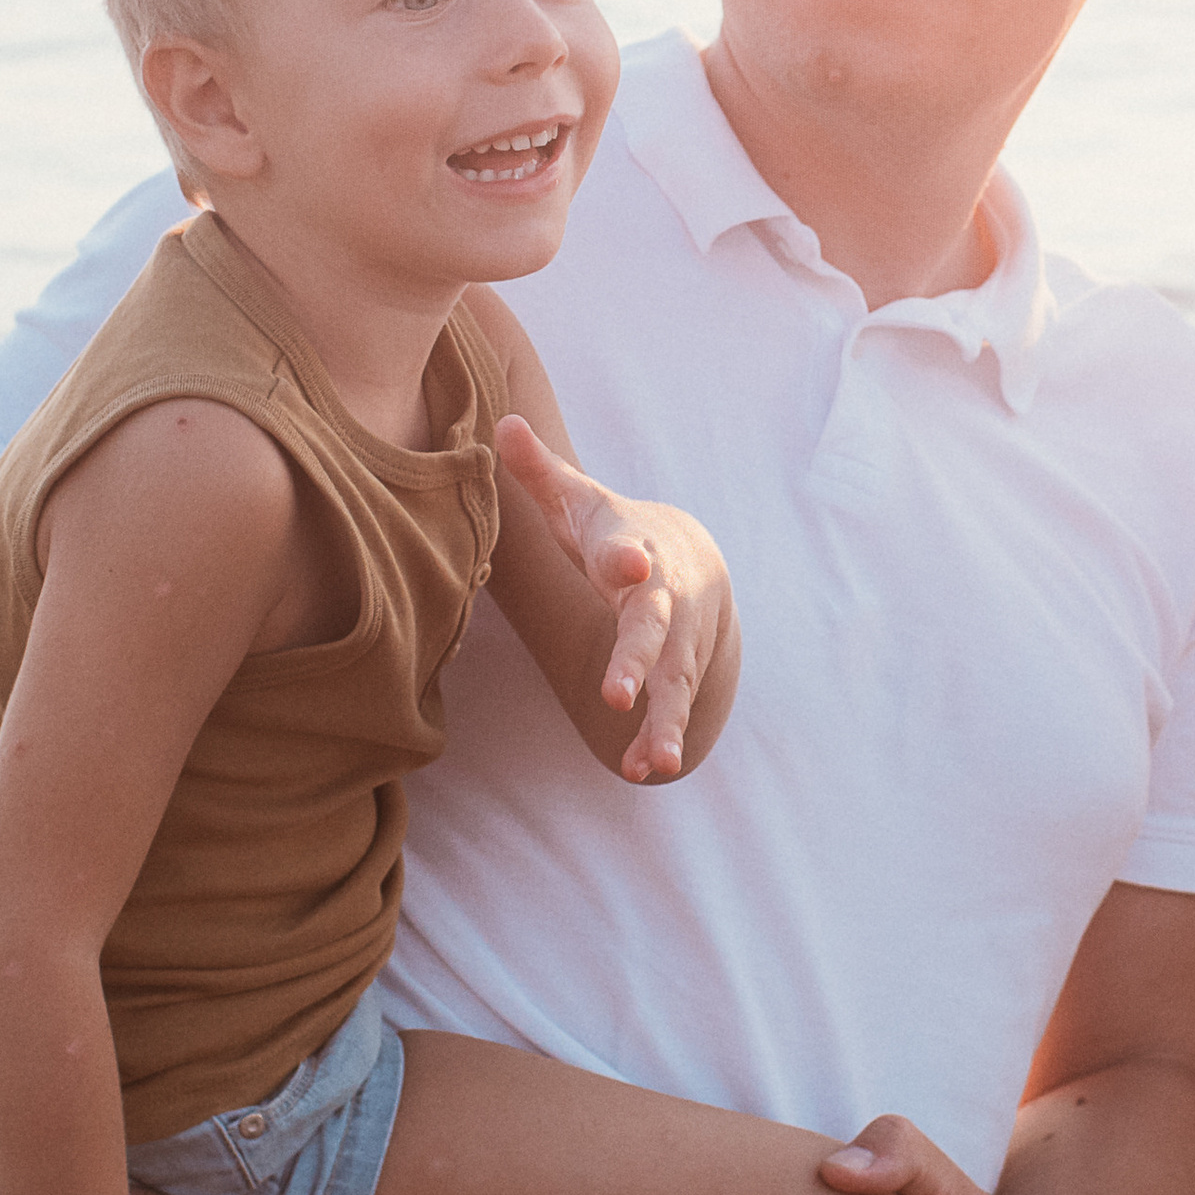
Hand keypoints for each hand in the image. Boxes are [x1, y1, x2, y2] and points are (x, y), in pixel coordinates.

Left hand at [494, 414, 732, 779]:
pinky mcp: (684, 670)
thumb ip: (539, 472)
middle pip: (652, 628)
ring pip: (676, 681)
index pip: (626, 552)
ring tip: (655, 764)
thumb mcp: (578, 502)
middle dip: (636, 660)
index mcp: (628, 548)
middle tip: (615, 695)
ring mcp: (679, 637)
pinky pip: (675, 707)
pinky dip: (662, 737)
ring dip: (665, 721)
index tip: (631, 566)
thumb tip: (501, 424)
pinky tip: (645, 771)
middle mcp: (662, 596)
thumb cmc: (613, 532)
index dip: (626, 558)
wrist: (692, 554)